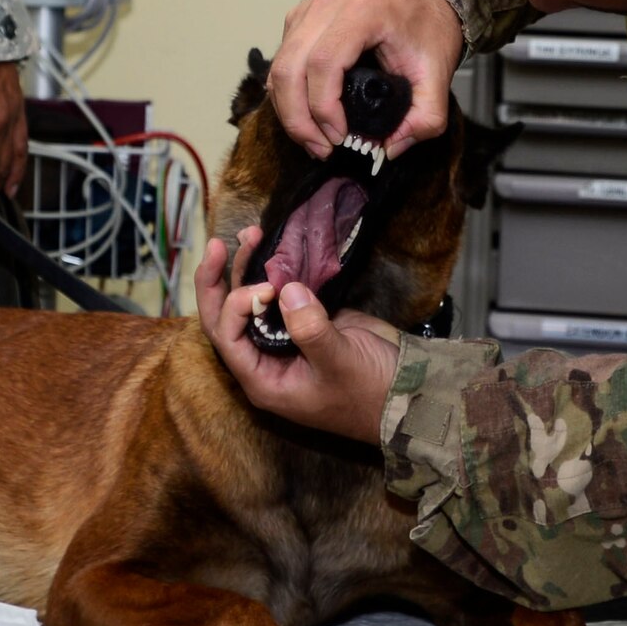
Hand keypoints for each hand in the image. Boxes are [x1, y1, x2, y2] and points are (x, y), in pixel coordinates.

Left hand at [194, 228, 400, 444]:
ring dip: (246, 269)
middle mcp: (265, 359)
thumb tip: (285, 289)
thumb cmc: (370, 391)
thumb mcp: (339, 363)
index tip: (266, 287)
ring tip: (250, 234)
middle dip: (218, 282)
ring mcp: (283, 339)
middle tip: (217, 245)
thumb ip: (309, 330)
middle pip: (225, 318)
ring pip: (249, 302)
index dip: (236, 307)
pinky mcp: (304, 321)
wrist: (408, 390)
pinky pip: (279, 294)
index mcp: (263, 379)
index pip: (227, 339)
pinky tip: (272, 245)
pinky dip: (274, 270)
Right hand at [268, 0, 463, 160]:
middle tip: (321, 149)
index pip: (324, 63)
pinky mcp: (298, 19)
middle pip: (289, 68)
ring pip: (278, 68)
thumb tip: (390, 148)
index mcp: (363, 12)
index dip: (324, 107)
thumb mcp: (439, 70)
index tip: (340, 137)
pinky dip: (287, 94)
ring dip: (288, 111)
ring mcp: (306, 10)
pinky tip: (307, 117)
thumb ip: (427, 116)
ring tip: (313, 140)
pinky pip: (281, 61)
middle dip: (298, 119)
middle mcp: (325, 6)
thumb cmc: (426, 21)